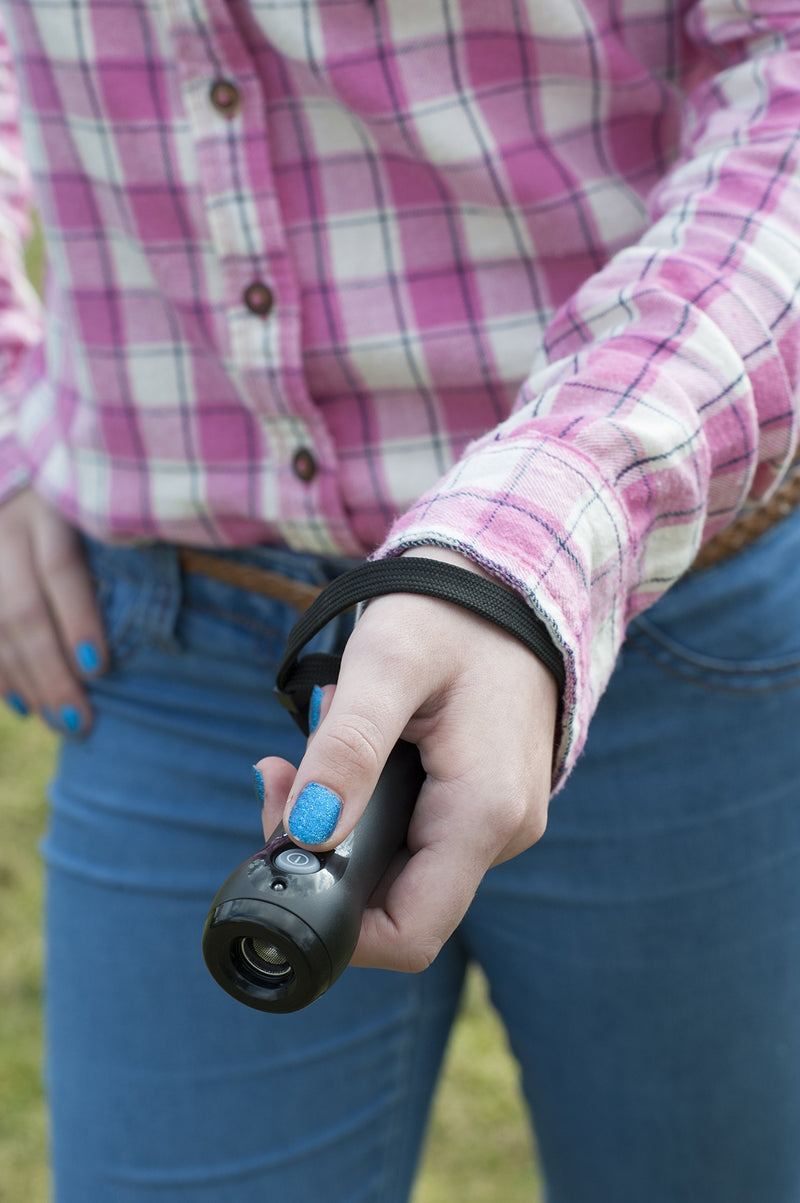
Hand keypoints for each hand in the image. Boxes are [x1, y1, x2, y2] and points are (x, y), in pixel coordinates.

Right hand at [0, 487, 106, 732]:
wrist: (20, 476)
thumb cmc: (86, 501)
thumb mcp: (101, 509)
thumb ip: (125, 545)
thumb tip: (159, 616)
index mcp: (52, 508)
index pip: (61, 569)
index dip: (78, 620)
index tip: (99, 669)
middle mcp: (7, 528)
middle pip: (22, 610)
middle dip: (50, 672)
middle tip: (77, 722)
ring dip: (22, 680)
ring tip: (55, 721)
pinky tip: (19, 704)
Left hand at [257, 547, 558, 972]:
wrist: (513, 582)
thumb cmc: (451, 614)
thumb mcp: (388, 663)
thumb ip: (348, 747)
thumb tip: (307, 831)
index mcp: (483, 811)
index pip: (409, 934)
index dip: (335, 924)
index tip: (285, 859)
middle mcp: (504, 832)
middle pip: (397, 906)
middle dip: (325, 862)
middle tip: (283, 782)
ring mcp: (500, 822)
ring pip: (404, 872)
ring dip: (342, 830)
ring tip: (309, 755)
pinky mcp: (487, 805)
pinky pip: (421, 838)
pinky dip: (370, 810)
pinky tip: (348, 756)